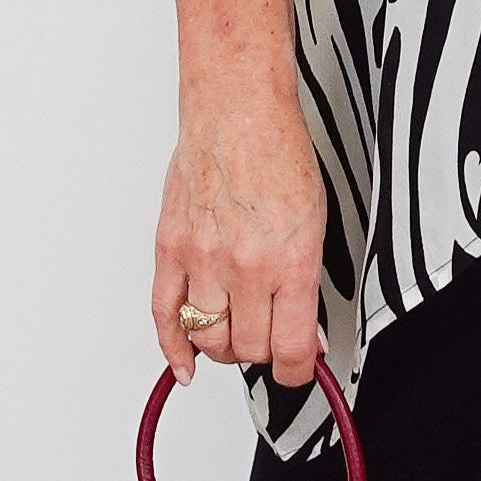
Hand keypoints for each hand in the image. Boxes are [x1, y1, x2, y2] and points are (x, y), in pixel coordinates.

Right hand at [153, 91, 326, 387]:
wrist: (236, 111)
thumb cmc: (277, 154)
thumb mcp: (315, 222)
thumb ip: (307, 283)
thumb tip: (307, 332)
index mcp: (290, 261)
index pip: (293, 347)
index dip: (300, 370)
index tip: (301, 369)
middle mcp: (245, 266)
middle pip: (250, 348)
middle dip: (264, 351)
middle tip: (271, 338)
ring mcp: (203, 259)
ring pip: (210, 340)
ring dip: (226, 347)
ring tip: (238, 332)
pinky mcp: (170, 249)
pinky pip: (165, 316)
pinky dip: (173, 349)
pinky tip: (185, 364)